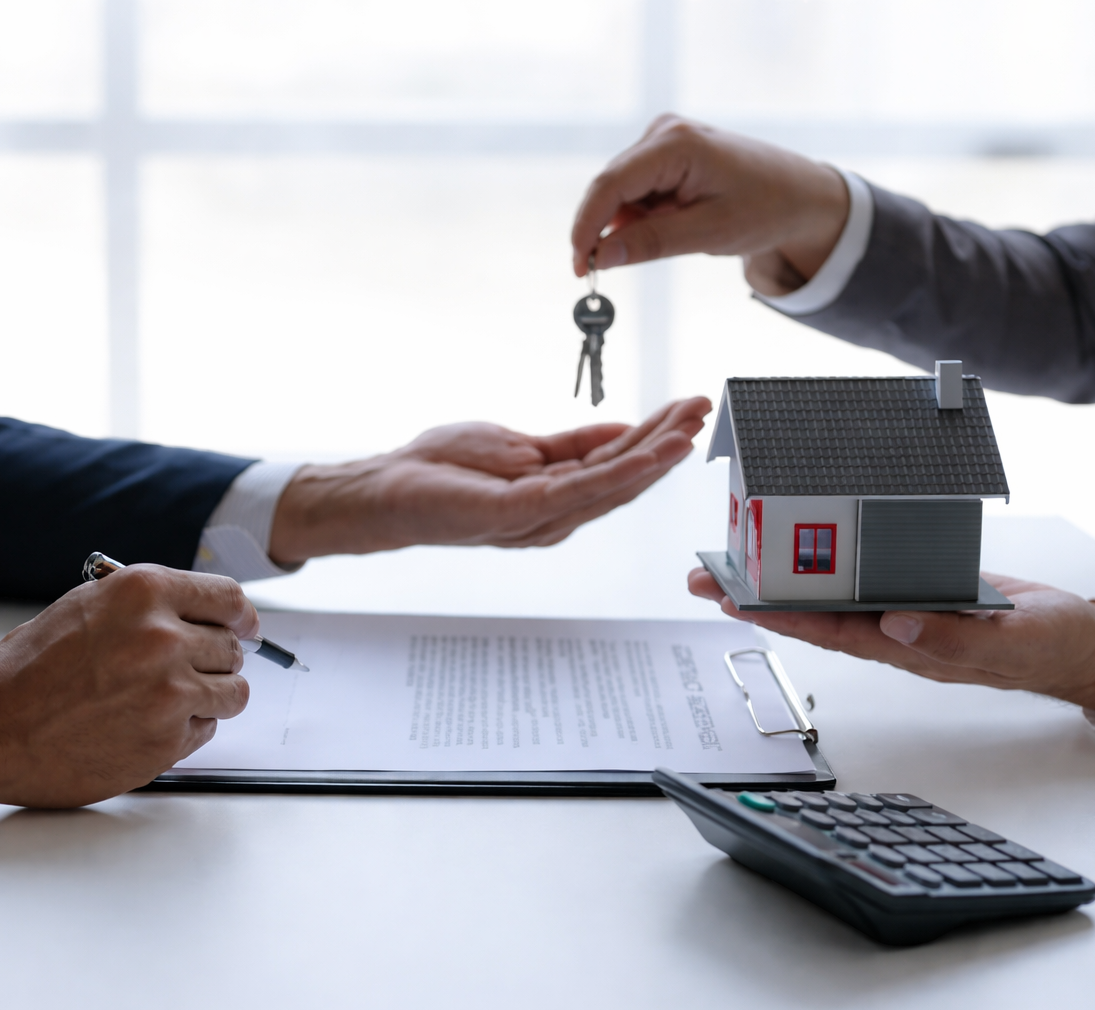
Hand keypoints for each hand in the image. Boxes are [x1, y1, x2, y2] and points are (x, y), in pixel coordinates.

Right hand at [0, 564, 257, 815]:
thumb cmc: (26, 668)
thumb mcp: (88, 607)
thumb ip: (148, 607)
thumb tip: (200, 615)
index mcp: (144, 592)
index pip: (229, 598)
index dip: (240, 617)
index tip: (245, 628)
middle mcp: (164, 638)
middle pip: (232, 648)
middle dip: (215, 658)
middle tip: (187, 670)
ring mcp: (170, 693)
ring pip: (232, 692)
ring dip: (210, 696)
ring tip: (169, 700)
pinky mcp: (166, 742)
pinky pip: (206, 730)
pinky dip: (186, 729)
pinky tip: (144, 725)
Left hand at [268, 396, 711, 562]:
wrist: (388, 488)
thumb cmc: (444, 470)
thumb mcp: (521, 446)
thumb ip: (572, 444)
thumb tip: (622, 428)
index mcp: (558, 496)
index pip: (618, 464)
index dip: (658, 437)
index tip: (691, 408)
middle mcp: (557, 514)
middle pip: (625, 476)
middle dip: (668, 441)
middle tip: (706, 407)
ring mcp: (540, 518)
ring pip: (612, 484)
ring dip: (657, 455)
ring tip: (692, 427)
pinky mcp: (518, 513)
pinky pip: (579, 489)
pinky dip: (620, 472)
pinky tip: (649, 453)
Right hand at [570, 114, 848, 295]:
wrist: (801, 196)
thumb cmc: (766, 209)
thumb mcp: (708, 233)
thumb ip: (650, 243)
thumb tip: (600, 257)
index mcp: (676, 144)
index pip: (609, 185)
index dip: (586, 227)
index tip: (578, 267)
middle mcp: (664, 133)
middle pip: (610, 188)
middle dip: (606, 230)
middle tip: (605, 271)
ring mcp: (664, 140)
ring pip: (620, 193)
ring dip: (631, 224)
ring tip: (675, 236)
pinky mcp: (666, 153)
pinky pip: (636, 191)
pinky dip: (643, 217)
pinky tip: (674, 224)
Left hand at [689, 569, 1094, 711]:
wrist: (1077, 639)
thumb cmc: (1045, 647)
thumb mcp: (1007, 644)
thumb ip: (953, 640)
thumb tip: (894, 628)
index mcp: (903, 647)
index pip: (826, 630)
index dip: (775, 614)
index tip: (730, 599)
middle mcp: (891, 628)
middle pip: (811, 610)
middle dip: (756, 594)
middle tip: (703, 576)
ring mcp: (902, 607)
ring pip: (830, 589)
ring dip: (782, 573)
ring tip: (733, 554)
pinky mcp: (917, 582)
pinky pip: (864, 569)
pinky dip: (830, 554)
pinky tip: (804, 537)